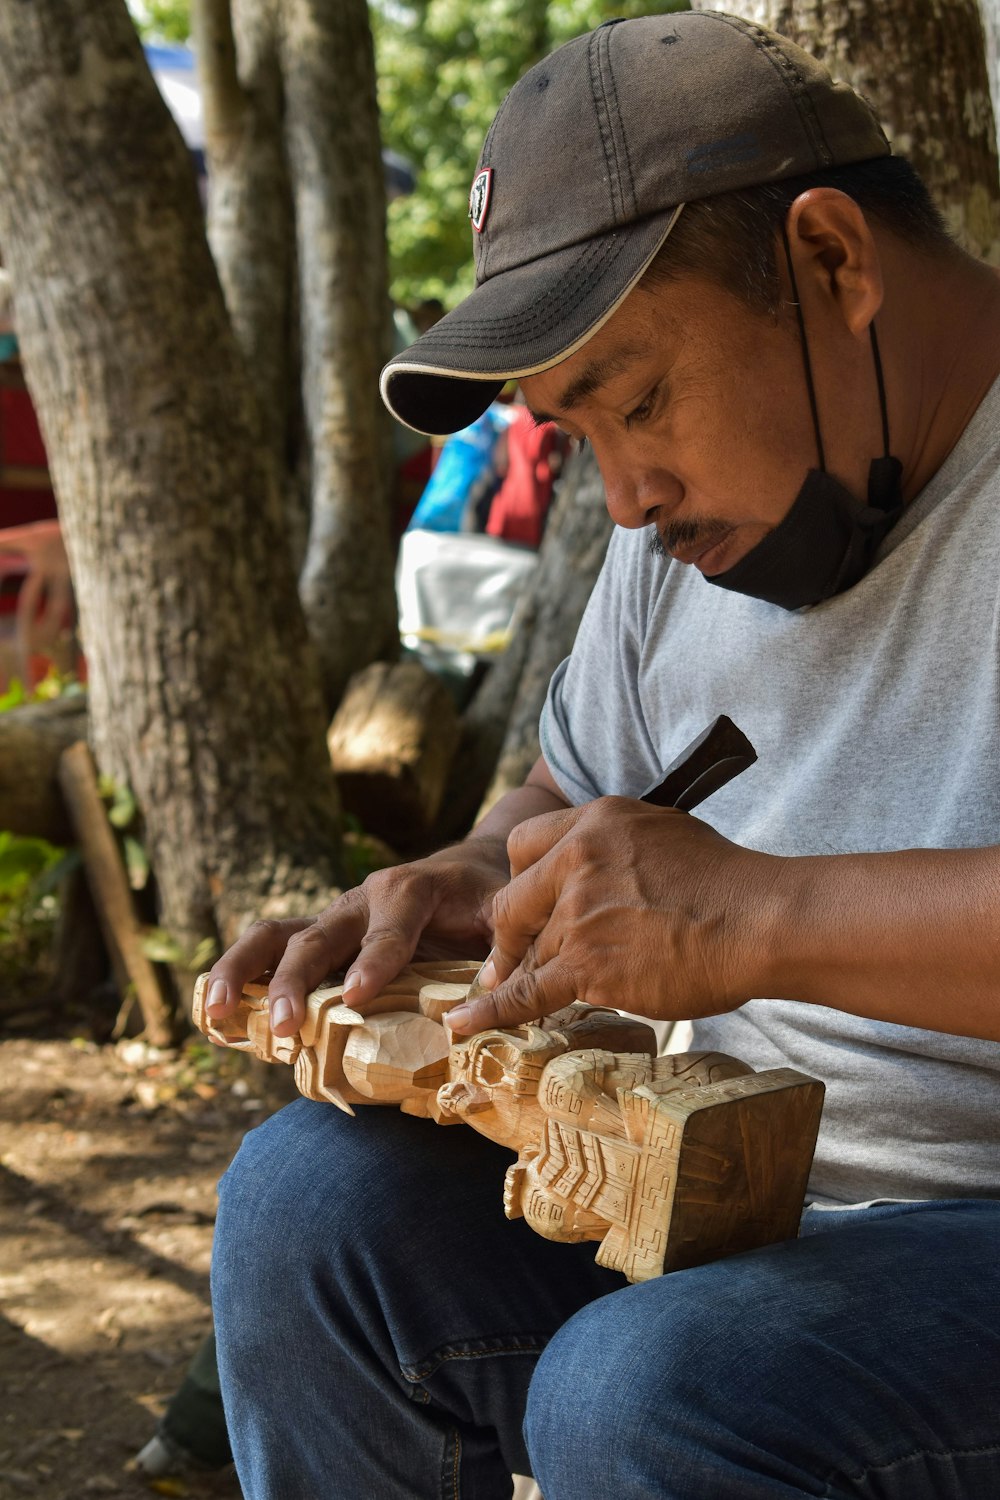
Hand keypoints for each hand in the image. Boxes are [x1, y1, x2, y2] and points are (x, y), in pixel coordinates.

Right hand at [203, 838, 507, 1037]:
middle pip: (316, 936)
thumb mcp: (503, 916)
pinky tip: (214, 1017)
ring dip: (243, 974)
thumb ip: (503, 951)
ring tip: (215, 1014)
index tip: (355, 996)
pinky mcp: (319, 938)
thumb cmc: (485, 899)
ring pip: (274, 937)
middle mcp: (361, 901)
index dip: (374, 961)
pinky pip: (271, 952)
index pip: (389, 929)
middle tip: (286, 1027)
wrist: (466, 871)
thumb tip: (493, 998)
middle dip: (297, 982)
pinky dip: (240, 979)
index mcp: (409, 891)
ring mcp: (332, 920)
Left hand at [446, 798, 775, 1033]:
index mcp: (595, 822)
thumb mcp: (660, 830)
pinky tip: (462, 1023)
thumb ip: (614, 843)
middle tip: (509, 956)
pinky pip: (526, 993)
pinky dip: (491, 1010)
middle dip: (509, 933)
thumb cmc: (725, 881)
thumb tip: (597, 865)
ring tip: (532, 992)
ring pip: (531, 951)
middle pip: (512, 901)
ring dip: (536, 972)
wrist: (757, 921)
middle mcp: (577, 861)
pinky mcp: (586, 967)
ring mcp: (578, 915)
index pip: (523, 844)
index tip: (527, 905)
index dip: (522, 880)